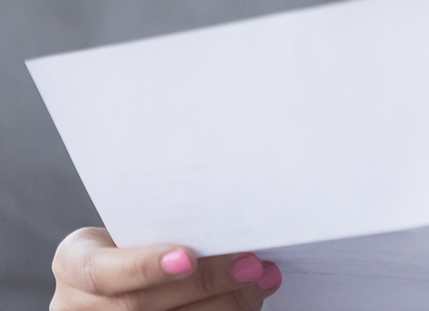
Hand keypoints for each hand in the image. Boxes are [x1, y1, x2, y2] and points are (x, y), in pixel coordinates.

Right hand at [50, 227, 281, 310]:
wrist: (126, 269)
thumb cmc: (138, 238)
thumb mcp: (136, 225)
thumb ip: (166, 226)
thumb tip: (227, 219)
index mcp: (74, 263)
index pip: (100, 271)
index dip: (144, 267)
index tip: (189, 257)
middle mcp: (76, 304)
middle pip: (139, 305)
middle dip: (204, 284)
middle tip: (251, 265)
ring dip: (223, 306)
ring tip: (261, 283)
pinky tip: (250, 302)